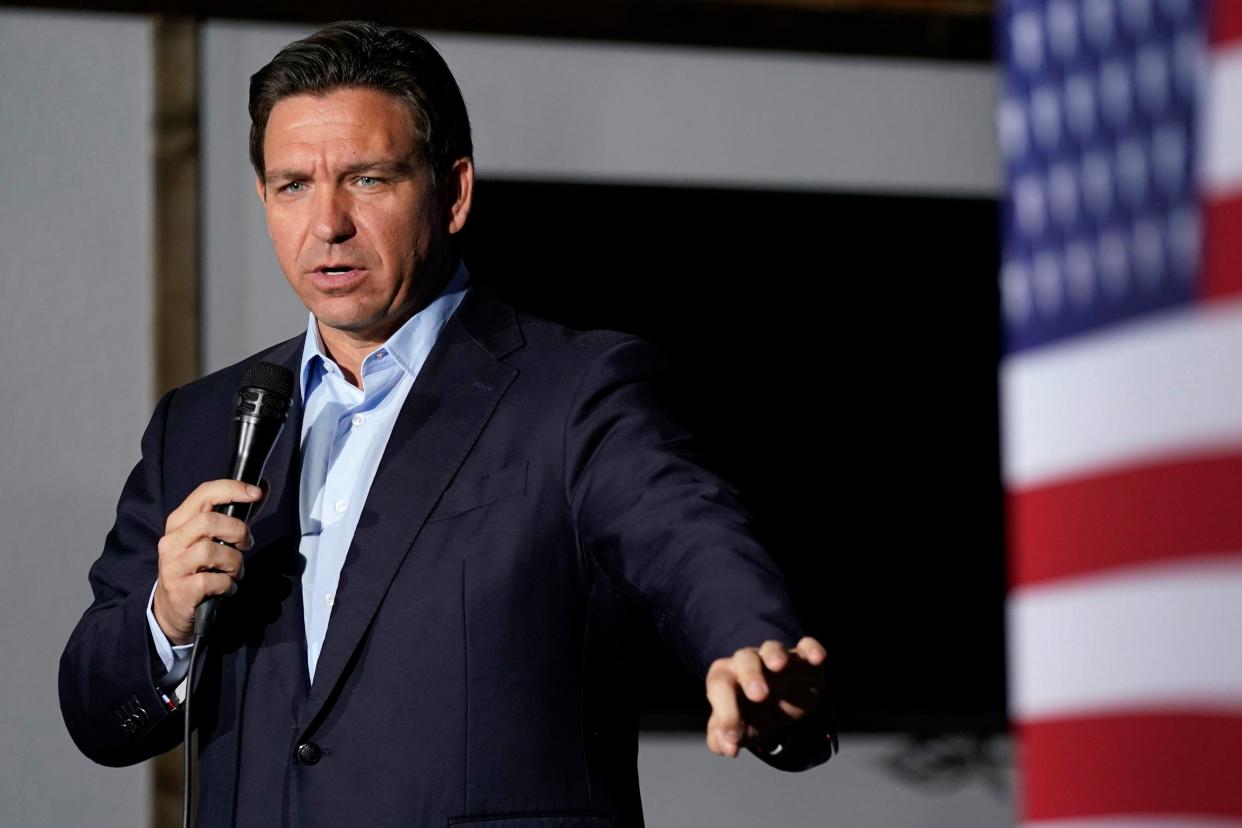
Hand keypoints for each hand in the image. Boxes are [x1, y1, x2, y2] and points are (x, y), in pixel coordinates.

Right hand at [152, 480, 264, 644]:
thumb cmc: (198, 567)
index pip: (204, 494)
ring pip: (210, 551)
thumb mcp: (212, 539)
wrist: (172, 608)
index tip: (256, 493)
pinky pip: (212, 581)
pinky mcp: (180, 590)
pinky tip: (226, 588)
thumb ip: (236, 516)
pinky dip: (228, 584)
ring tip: (234, 571)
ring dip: (234, 562)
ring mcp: (173, 566)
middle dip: (238, 531)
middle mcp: (172, 541)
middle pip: (209, 522)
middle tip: (245, 545)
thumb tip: (260, 489)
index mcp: (179, 522)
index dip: (232, 489)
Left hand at [705, 636, 826, 758]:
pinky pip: (806, 646)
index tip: (733, 739)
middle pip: (744, 659)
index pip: (720, 687)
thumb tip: (723, 747)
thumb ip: (723, 737)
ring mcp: (776, 659)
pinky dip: (811, 649)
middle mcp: (749, 663)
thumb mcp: (740, 729)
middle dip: (750, 674)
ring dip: (775, 654)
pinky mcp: (803, 659)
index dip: (725, 714)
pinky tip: (817, 658)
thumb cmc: (753, 714)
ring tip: (779, 665)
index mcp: (727, 678)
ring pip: (772, 648)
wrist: (780, 705)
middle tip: (758, 695)